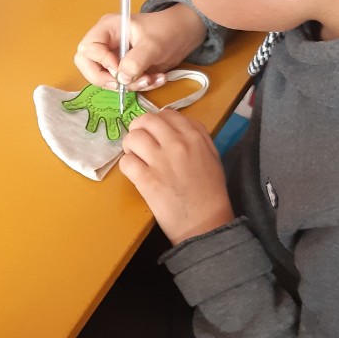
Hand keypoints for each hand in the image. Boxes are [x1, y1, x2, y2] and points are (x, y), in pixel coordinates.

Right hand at [75, 4, 205, 90]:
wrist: (185, 34)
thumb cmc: (168, 30)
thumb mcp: (153, 45)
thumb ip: (136, 61)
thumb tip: (121, 78)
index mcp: (107, 29)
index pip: (88, 49)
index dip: (100, 62)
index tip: (119, 70)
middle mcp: (107, 44)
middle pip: (88, 67)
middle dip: (106, 80)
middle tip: (123, 84)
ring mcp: (115, 58)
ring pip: (107, 80)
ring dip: (129, 85)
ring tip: (151, 79)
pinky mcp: (125, 70)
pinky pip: (123, 84)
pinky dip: (139, 86)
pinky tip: (157, 79)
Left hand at [120, 111, 233, 245]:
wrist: (206, 223)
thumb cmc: (211, 192)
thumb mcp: (212, 156)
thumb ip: (196, 136)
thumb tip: (173, 126)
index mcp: (194, 135)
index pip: (166, 114)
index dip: (156, 123)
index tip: (155, 135)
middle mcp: (176, 143)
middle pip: (146, 120)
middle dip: (138, 130)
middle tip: (140, 144)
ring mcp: (160, 160)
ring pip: (132, 138)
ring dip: (130, 147)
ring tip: (137, 158)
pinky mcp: (146, 179)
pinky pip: (126, 162)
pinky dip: (128, 167)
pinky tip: (136, 174)